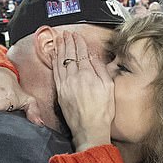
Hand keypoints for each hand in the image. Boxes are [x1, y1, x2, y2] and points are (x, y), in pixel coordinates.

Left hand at [53, 31, 113, 151]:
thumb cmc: (102, 111)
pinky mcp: (59, 92)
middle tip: (67, 34)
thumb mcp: (109, 88)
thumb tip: (94, 57)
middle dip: (68, 42)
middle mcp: (74, 78)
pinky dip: (54, 62)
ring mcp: (65, 85)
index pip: (82, 53)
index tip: (78, 36)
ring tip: (59, 40)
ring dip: (60, 49)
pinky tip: (53, 56)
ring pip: (60, 62)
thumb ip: (101, 70)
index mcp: (87, 75)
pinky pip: (55, 72)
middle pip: (69, 55)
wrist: (89, 129)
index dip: (79, 43)